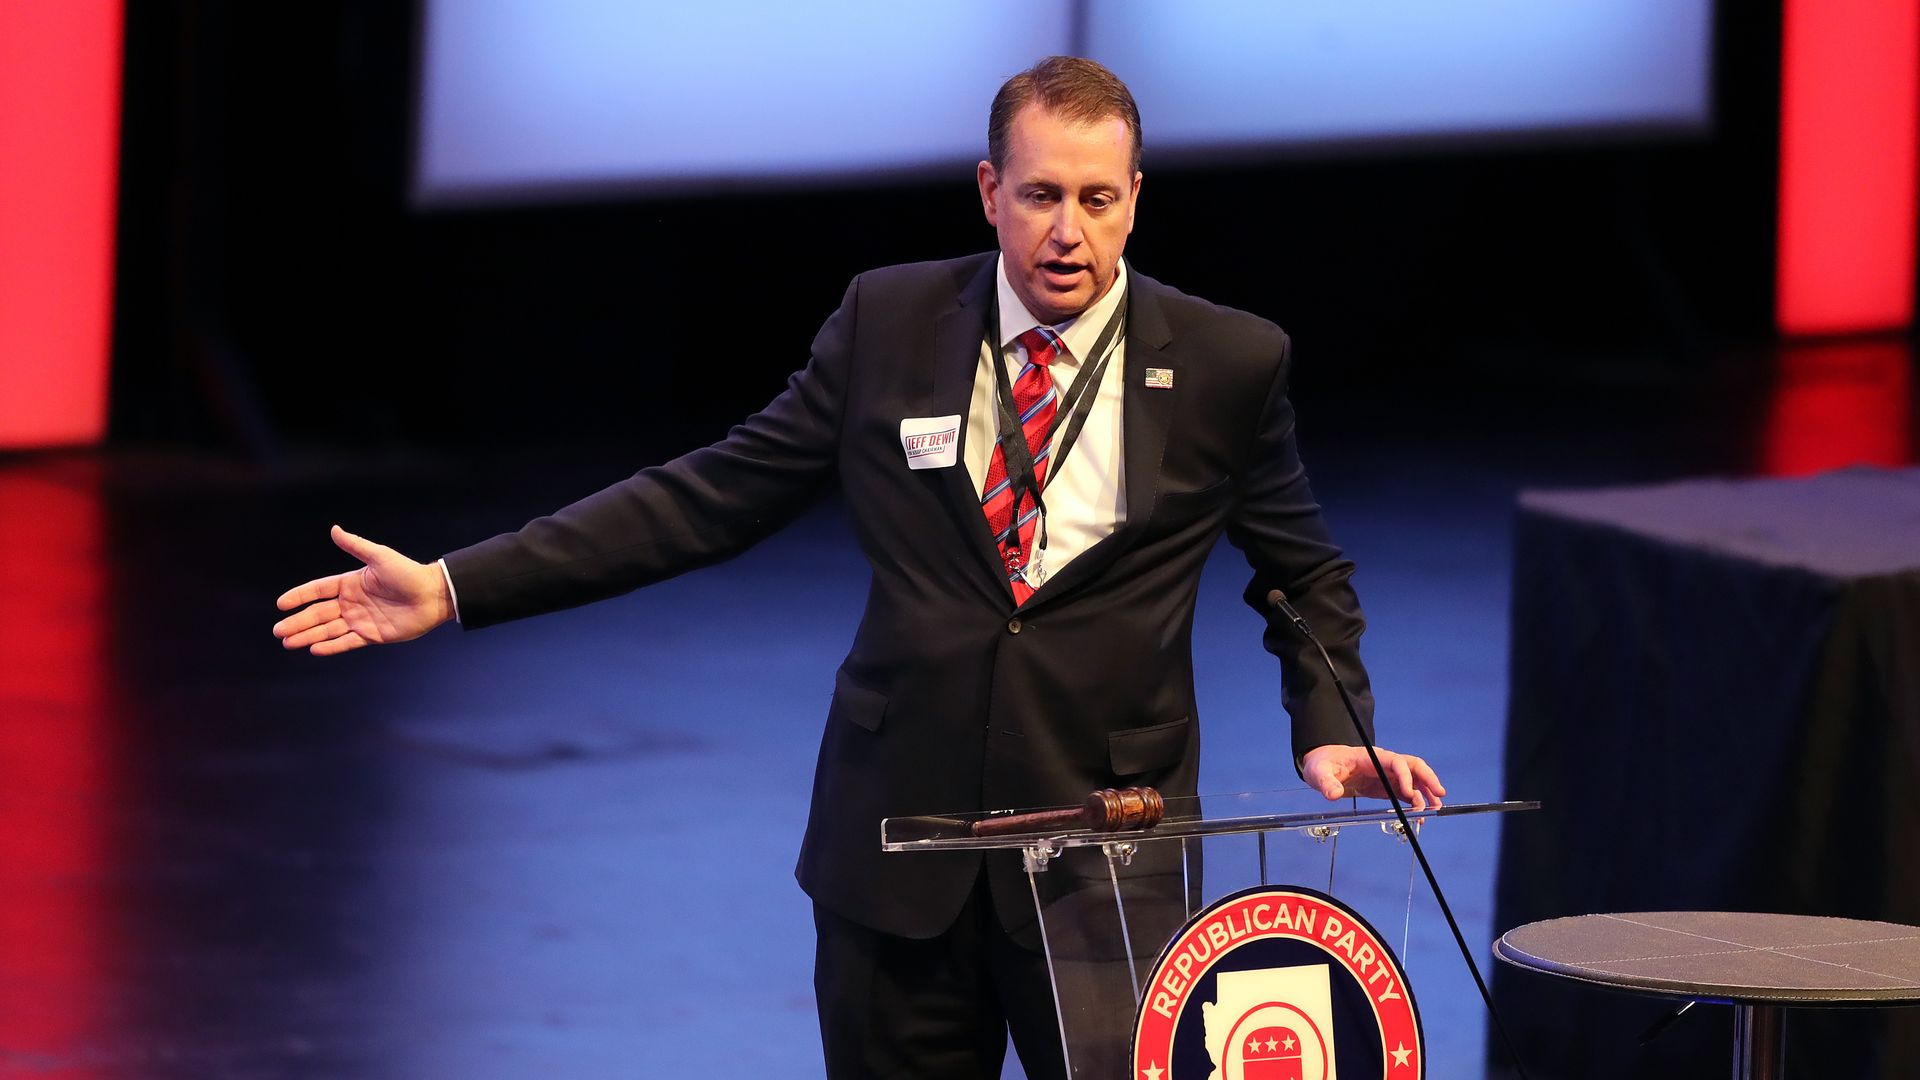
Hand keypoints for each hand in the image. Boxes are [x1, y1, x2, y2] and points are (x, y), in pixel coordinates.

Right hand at [273, 526, 453, 655]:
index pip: (318, 590)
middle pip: (318, 613)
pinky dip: (331, 646)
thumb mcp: (380, 557)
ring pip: (328, 629)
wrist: (434, 595)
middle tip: (278, 631)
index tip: (281, 604)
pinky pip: (347, 642)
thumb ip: (356, 546)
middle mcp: (352, 602)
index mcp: (350, 583)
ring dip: (308, 636)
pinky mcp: (372, 635)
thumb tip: (334, 529)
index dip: (300, 596)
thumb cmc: (408, 573)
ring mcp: (360, 620)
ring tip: (288, 642)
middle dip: (298, 622)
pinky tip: (314, 649)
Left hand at [1301, 744, 1444, 810]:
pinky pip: (1405, 794)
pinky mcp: (1385, 788)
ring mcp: (1386, 776)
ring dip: (1426, 793)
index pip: (1396, 762)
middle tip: (1439, 795)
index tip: (1409, 793)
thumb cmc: (1322, 764)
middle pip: (1413, 767)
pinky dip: (1415, 804)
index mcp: (1371, 757)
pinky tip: (1420, 816)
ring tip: (1434, 810)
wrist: (1322, 765)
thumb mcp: (1318, 772)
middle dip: (1428, 779)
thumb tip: (1333, 794)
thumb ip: (1326, 782)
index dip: (1406, 776)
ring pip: (1414, 781)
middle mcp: (1383, 764)